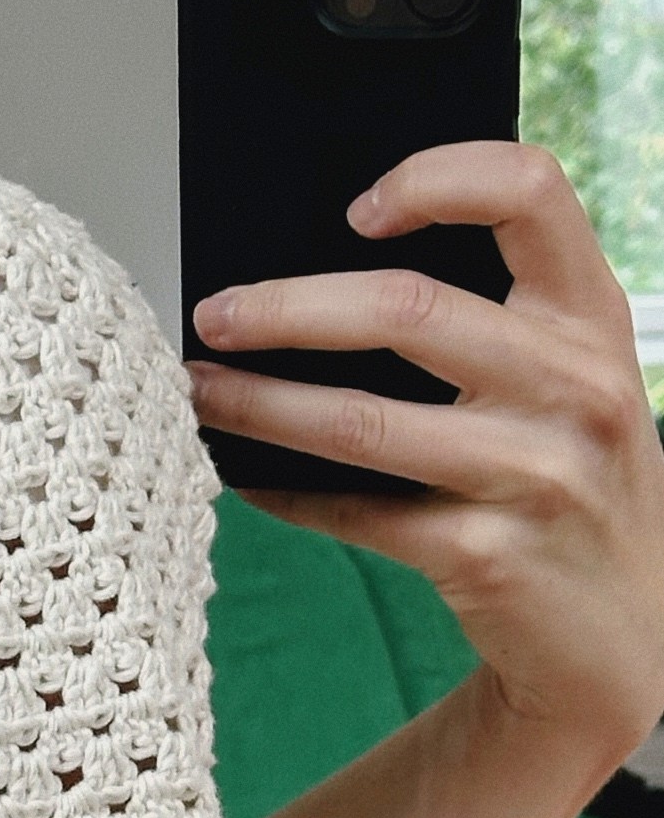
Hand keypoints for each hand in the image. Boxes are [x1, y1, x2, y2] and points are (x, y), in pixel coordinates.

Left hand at [185, 141, 663, 771]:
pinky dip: (284, 494)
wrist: (620, 640)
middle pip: (404, 308)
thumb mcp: (566, 394)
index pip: (531, 191)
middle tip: (214, 316)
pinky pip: (353, 513)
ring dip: (259, 405)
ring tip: (197, 392)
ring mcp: (537, 474)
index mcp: (594, 319)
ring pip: (359, 420)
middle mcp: (578, 386)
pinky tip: (239, 479)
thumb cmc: (567, 491)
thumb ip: (491, 333)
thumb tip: (316, 298)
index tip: (353, 207)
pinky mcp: (486, 556)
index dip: (435, 176)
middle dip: (285, 308)